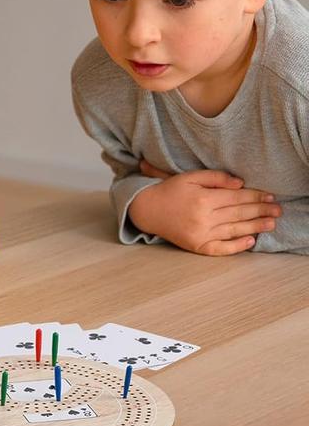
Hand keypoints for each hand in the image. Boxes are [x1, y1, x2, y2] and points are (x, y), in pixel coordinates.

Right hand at [129, 165, 279, 255]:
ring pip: (234, 230)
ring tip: (271, 224)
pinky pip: (221, 248)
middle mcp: (203, 217)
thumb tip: (240, 184)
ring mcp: (200, 233)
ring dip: (255, 227)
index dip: (255, 196)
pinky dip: (237, 246)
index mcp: (202, 198)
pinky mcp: (197, 246)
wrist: (147, 210)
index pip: (236, 197)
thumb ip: (215, 177)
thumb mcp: (190, 177)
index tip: (270, 196)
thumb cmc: (169, 191)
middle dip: (261, 211)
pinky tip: (251, 241)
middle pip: (238, 213)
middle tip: (278, 210)